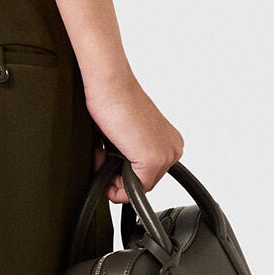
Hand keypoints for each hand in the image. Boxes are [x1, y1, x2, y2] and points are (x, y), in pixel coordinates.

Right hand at [83, 64, 184, 199]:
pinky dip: (114, 183)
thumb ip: (129, 156)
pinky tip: (104, 155)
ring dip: (112, 177)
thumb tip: (117, 178)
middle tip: (101, 153)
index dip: (122, 173)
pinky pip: (132, 190)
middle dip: (116, 176)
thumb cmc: (113, 100)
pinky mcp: (152, 159)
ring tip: (102, 151)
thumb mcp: (125, 136)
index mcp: (169, 142)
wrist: (110, 83)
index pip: (147, 176)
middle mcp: (172, 148)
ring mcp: (165, 155)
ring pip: (137, 187)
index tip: (107, 160)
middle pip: (142, 183)